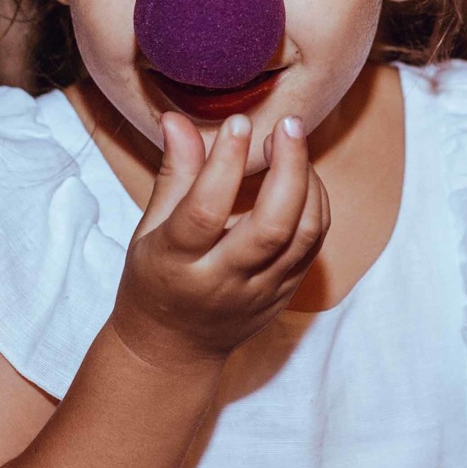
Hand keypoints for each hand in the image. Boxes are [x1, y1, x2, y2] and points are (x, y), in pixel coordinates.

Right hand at [109, 110, 330, 371]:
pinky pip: (313, 248)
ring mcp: (259, 292)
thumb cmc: (156, 279)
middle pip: (270, 227)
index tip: (239, 122)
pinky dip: (317, 206)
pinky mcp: (285, 295)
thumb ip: (173, 175)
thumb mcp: (150, 229)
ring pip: (302, 238)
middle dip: (287, 170)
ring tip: (295, 143)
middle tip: (287, 125)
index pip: (205, 212)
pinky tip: (305, 176)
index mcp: (176, 264)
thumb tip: (177, 119)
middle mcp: (222, 282)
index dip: (225, 164)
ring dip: (309, 184)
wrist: (173, 348)